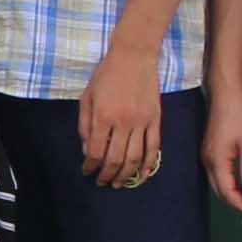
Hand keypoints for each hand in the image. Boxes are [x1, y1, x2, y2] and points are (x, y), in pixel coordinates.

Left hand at [78, 42, 163, 188]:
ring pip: (135, 158)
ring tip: (118, 184)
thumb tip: (87, 150)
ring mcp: (142, 122)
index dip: (90, 166)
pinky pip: (154, 148)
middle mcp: (123, 122)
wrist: (134, 56)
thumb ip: (85, 124)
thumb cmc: (106, 75)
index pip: (96, 151)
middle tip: (102, 183)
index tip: (87, 172)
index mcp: (102, 116)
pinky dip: (149, 164)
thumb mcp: (87, 96)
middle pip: (115, 159)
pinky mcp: (156, 120)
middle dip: (107, 175)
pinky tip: (143, 175)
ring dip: (126, 175)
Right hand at [203, 91, 241, 219]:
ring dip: (233, 193)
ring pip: (218, 183)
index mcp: (217, 160)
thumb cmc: (239, 116)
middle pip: (220, 191)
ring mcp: (207, 155)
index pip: (227, 192)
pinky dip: (229, 182)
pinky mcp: (210, 150)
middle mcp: (208, 160)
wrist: (225, 95)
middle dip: (237, 203)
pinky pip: (217, 173)